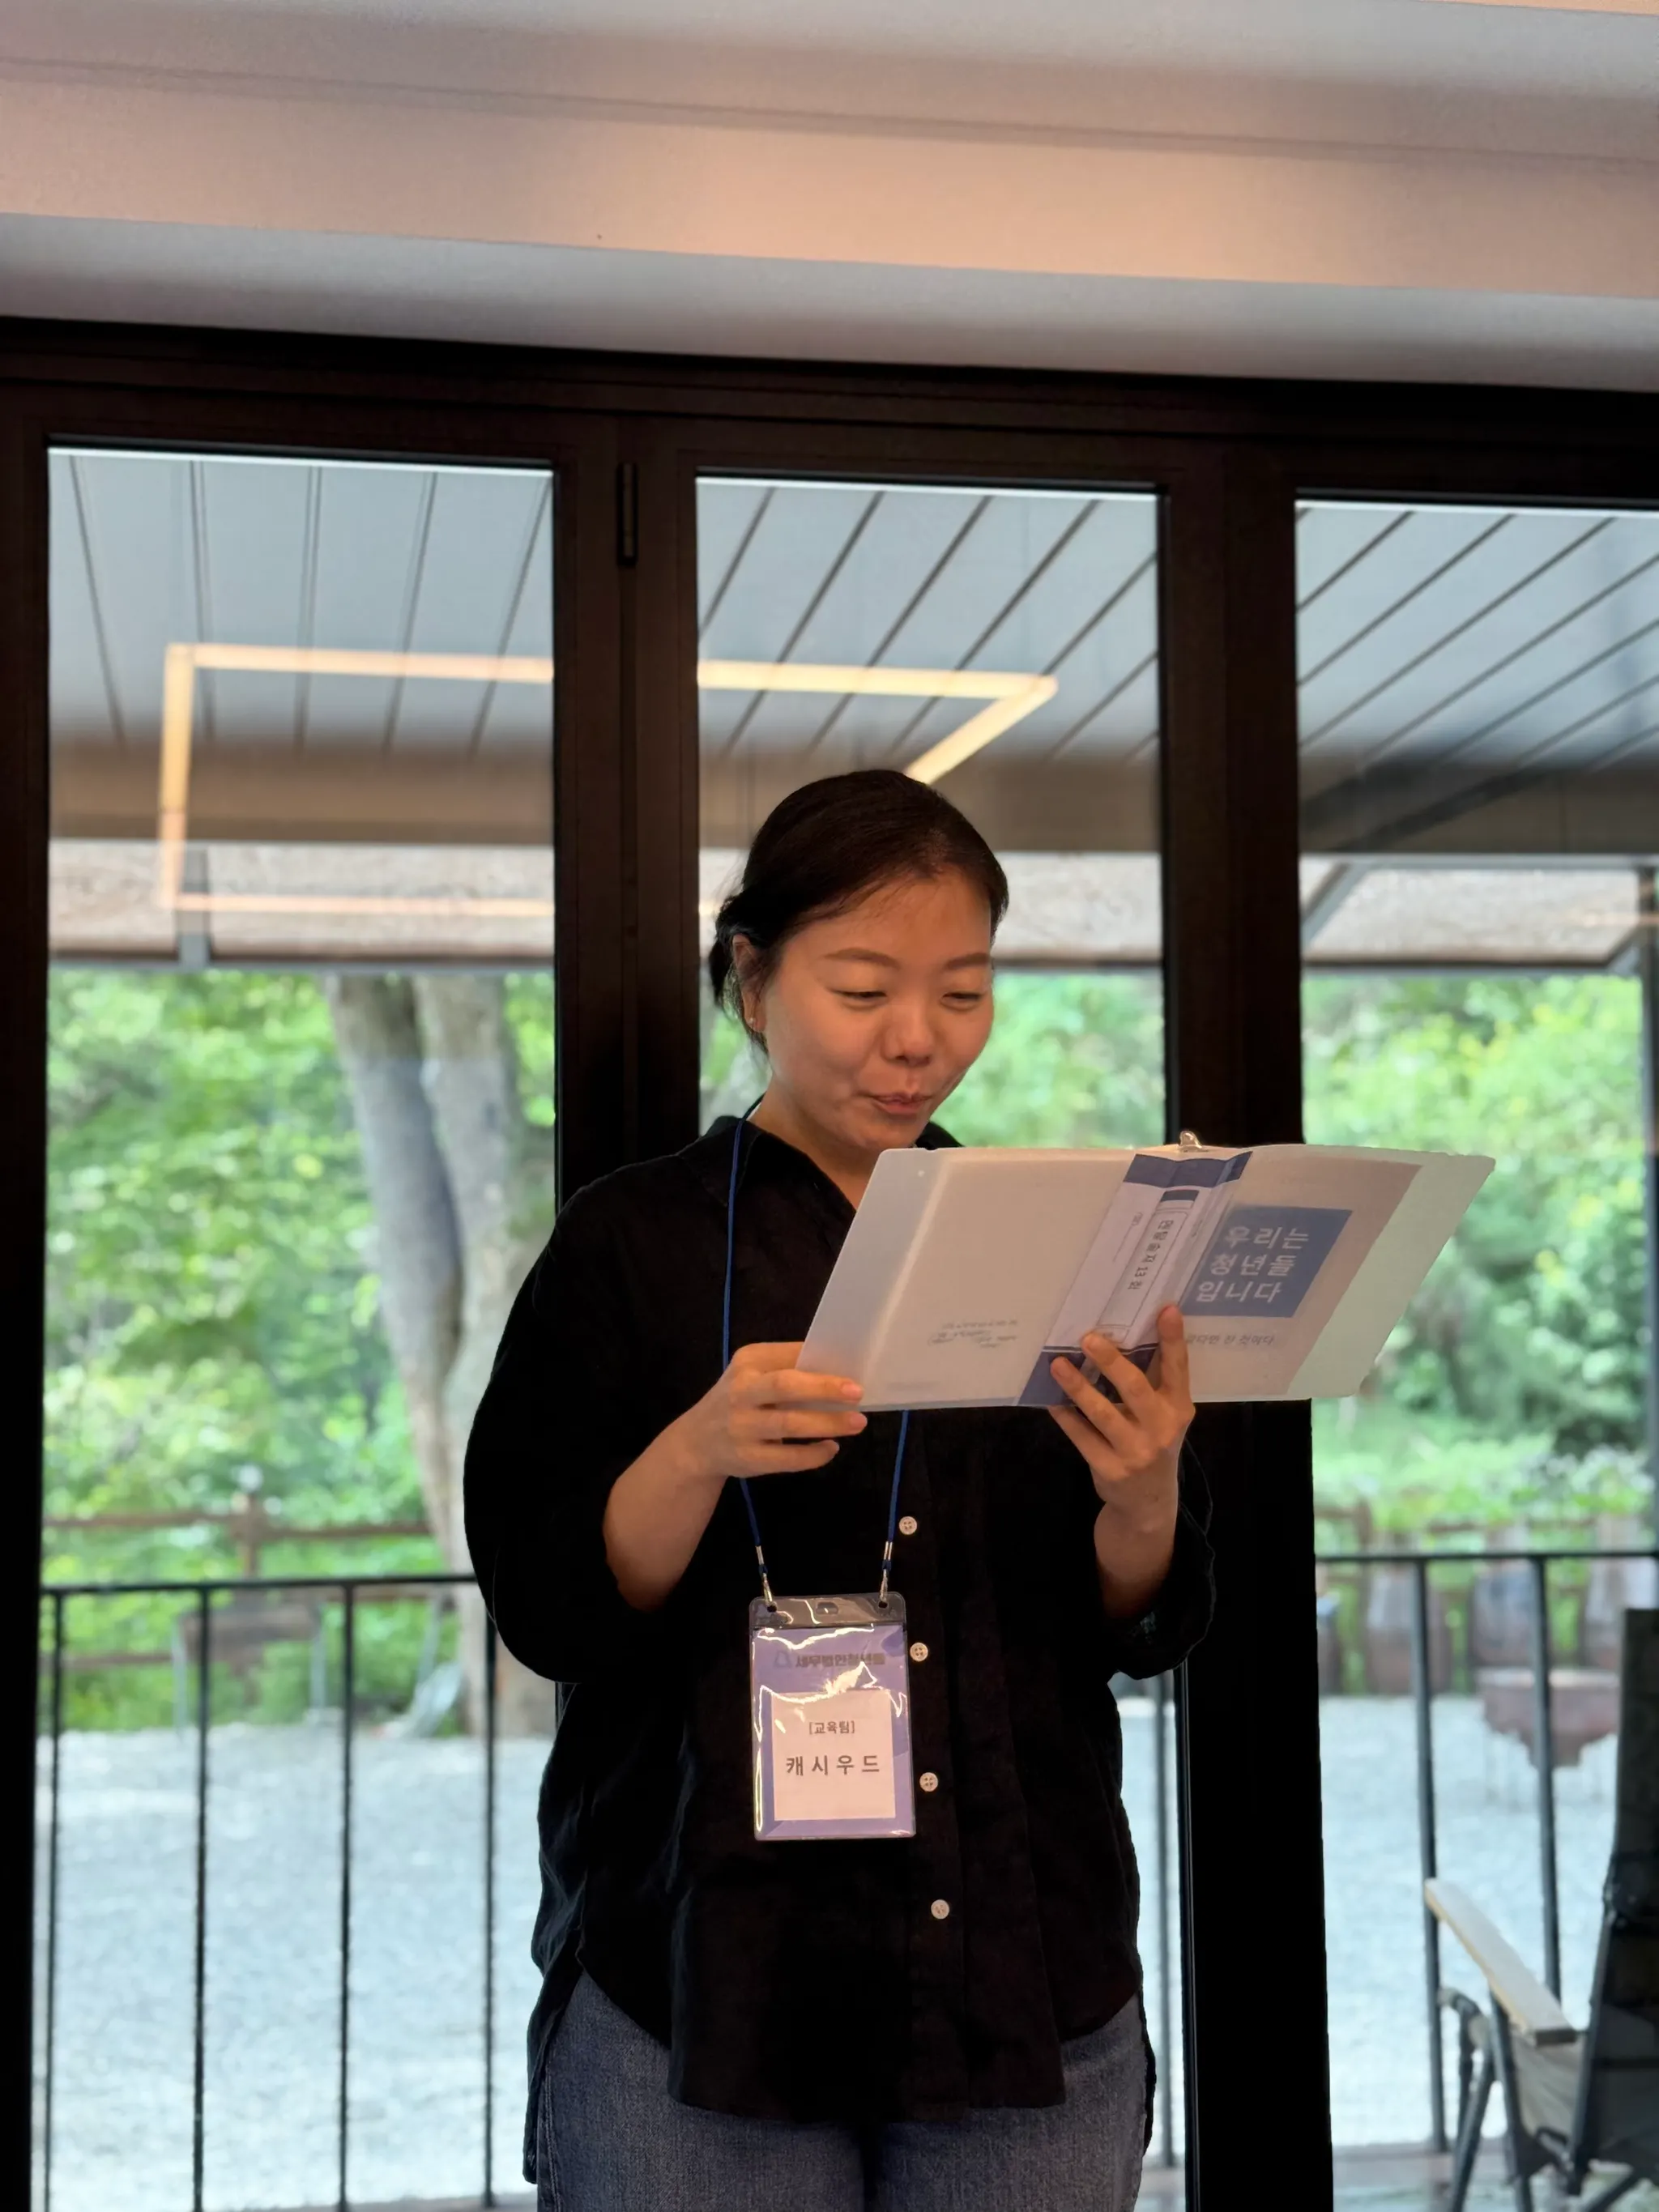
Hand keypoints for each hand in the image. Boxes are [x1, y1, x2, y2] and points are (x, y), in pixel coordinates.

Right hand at [670, 1342, 865, 1485]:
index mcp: (747, 1362)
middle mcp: (741, 1392)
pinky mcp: (747, 1457)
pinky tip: (831, 1448)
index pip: (789, 1355)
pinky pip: (786, 1458)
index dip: (821, 1360)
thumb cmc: (738, 1401)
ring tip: (856, 1423)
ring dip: (827, 1423)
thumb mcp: (752, 1375)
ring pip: (789, 1424)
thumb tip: (839, 1371)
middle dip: (824, 1388)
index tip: (853, 1366)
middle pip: (785, 1386)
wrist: (696, 1443)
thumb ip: (785, 1369)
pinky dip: (813, 1454)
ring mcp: (742, 1426)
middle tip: (857, 1392)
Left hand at [1048, 1308, 1192, 1601]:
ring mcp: (1136, 1451)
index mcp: (1178, 1408)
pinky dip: (1066, 1417)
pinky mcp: (1110, 1468)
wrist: (1149, 1502)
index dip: (1173, 1339)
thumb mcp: (1164, 1415)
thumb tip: (1121, 1331)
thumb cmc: (1152, 1441)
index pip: (1178, 1369)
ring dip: (1078, 1387)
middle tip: (1088, 1338)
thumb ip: (1153, 1382)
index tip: (1166, 1309)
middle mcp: (1162, 1429)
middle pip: (1136, 1389)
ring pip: (1103, 1413)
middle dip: (1111, 1361)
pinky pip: (1082, 1437)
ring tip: (1057, 1364)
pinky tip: (1051, 1399)